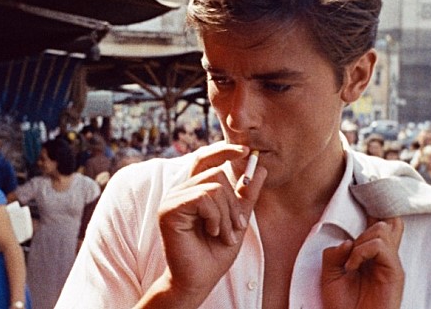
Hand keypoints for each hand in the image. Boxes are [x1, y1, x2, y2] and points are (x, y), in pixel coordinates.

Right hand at [156, 142, 266, 302]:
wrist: (199, 279)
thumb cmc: (214, 253)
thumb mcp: (237, 220)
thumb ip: (246, 195)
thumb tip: (261, 167)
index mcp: (193, 190)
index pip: (206, 159)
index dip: (224, 150)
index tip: (247, 150)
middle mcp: (180, 191)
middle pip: (216, 174)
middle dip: (234, 203)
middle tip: (236, 228)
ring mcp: (172, 199)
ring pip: (213, 186)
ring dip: (226, 214)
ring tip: (223, 235)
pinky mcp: (169, 210)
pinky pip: (203, 198)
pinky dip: (215, 217)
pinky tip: (211, 232)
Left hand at [321, 217, 404, 308]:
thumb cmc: (342, 305)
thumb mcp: (329, 274)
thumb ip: (334, 254)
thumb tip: (346, 241)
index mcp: (370, 254)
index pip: (380, 223)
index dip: (373, 208)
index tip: (359, 196)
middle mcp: (384, 256)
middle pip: (387, 221)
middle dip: (367, 221)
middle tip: (352, 244)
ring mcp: (390, 264)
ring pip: (382, 229)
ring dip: (360, 240)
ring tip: (350, 262)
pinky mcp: (395, 273)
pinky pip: (381, 246)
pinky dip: (362, 251)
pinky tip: (352, 266)